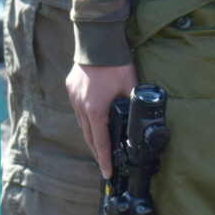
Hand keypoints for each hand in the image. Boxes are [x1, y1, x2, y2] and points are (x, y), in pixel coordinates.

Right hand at [66, 62, 136, 177]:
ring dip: (91, 135)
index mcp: (95, 110)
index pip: (101, 142)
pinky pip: (78, 109)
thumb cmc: (115, 63)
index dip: (105, 160)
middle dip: (97, 152)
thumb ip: (135, 104)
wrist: (97, 40)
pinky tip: (93, 119)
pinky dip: (86, 118)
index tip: (107, 173)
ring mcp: (73, 96)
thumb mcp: (131, 87)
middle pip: (88, 137)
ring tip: (99, 144)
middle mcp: (81, 106)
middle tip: (104, 164)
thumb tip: (143, 118)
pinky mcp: (71, 87)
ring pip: (82, 123)